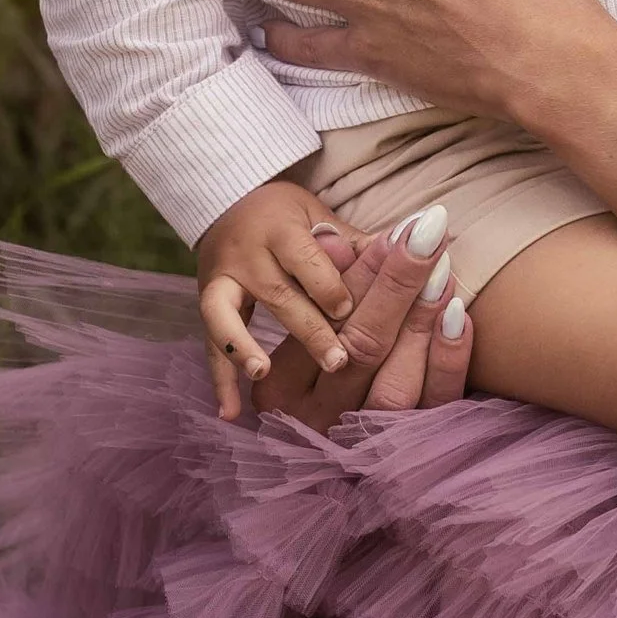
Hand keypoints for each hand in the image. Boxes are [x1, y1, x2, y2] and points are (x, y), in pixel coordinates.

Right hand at [199, 175, 355, 418]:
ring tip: (264, 374)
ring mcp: (221, 279)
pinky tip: (230, 413)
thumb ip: (358, 244)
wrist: (228, 205)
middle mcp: (246, 253)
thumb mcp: (322, 218)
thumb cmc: (293, 218)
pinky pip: (210, 342)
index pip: (305, 258)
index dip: (327, 285)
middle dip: (307, 328)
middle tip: (337, 362)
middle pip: (276, 293)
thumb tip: (409, 252)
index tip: (350, 310)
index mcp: (281, 228)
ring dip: (246, 347)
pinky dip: (219, 379)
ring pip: (229, 315)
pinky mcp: (207, 302)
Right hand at [250, 217, 474, 429]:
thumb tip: (339, 239)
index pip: (325, 322)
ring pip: (393, 383)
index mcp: (280, 386)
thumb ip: (327, 286)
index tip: (396, 230)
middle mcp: (313, 418)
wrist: (332, 469)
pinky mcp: (404, 450)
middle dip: (395, 284)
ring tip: (442, 271)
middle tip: (426, 234)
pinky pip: (431, 407)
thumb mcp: (311, 330)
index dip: (362, 274)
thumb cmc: (322, 368)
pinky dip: (447, 361)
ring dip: (420, 321)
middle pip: (360, 346)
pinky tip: (460, 317)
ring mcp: (357, 442)